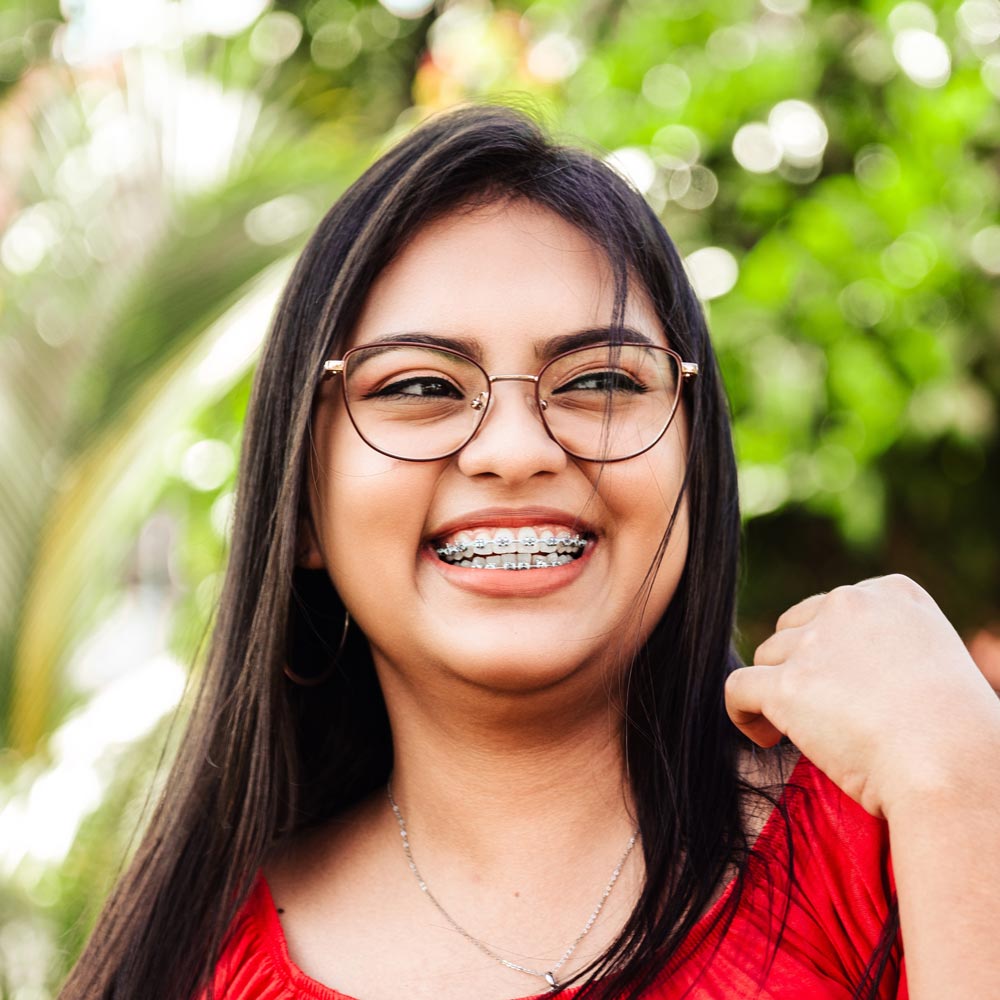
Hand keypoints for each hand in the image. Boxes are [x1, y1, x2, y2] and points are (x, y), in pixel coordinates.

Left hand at [725, 575, 999, 818]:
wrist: (953, 767)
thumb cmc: (963, 736)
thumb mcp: (937, 665)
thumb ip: (891, 650)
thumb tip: (855, 677)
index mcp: (895, 593)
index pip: (837, 608)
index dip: (831, 648)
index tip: (846, 687)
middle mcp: (851, 604)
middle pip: (794, 627)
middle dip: (799, 666)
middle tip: (820, 712)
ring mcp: (815, 642)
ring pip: (767, 658)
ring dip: (775, 692)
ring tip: (796, 733)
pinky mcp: (786, 685)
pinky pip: (738, 688)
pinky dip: (742, 713)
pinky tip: (766, 738)